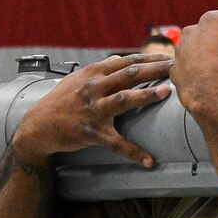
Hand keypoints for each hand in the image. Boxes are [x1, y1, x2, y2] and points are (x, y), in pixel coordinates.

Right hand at [12, 52, 175, 166]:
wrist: (38, 125)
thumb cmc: (62, 100)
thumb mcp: (79, 79)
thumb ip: (102, 70)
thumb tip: (123, 59)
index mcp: (94, 74)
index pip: (128, 62)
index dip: (150, 58)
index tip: (172, 57)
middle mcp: (94, 87)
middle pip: (130, 74)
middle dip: (156, 69)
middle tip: (179, 68)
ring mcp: (93, 109)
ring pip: (123, 100)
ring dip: (146, 96)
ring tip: (167, 93)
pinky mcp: (92, 132)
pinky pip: (116, 143)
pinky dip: (133, 152)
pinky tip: (149, 160)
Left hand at [172, 10, 217, 117]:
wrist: (213, 96)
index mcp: (212, 20)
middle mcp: (192, 30)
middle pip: (217, 33)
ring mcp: (181, 50)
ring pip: (201, 49)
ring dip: (213, 57)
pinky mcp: (175, 69)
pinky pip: (188, 67)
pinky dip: (198, 72)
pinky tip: (210, 82)